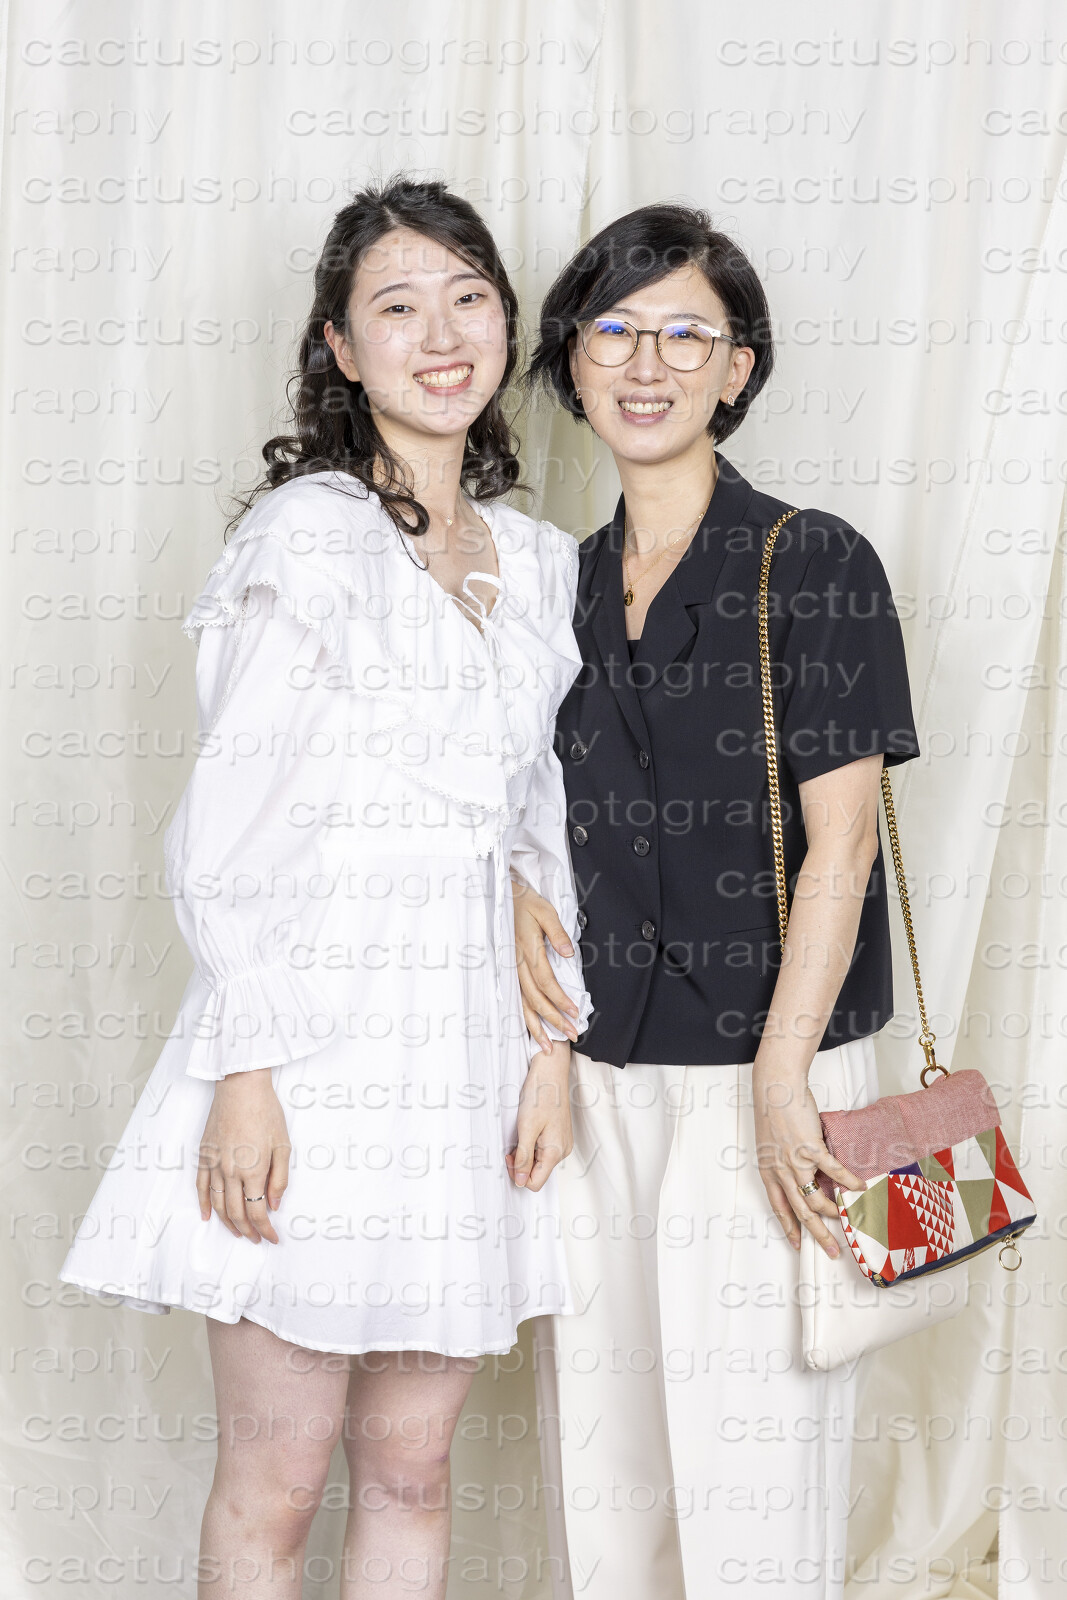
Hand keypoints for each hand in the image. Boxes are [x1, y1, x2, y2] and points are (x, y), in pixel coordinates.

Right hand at [196, 1068, 290, 1243]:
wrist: (240, 1086)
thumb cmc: (265, 1111)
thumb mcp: (283, 1145)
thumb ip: (279, 1178)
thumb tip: (275, 1204)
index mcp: (254, 1170)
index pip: (258, 1211)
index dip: (265, 1230)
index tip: (272, 1238)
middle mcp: (232, 1172)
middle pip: (237, 1213)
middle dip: (248, 1231)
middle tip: (257, 1239)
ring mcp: (215, 1164)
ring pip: (218, 1204)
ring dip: (227, 1223)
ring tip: (237, 1232)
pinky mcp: (205, 1156)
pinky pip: (201, 1186)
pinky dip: (204, 1204)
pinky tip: (207, 1216)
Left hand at [506, 1040, 572, 1192]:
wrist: (550, 1072)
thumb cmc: (541, 1095)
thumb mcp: (527, 1128)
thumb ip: (523, 1157)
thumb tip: (520, 1181)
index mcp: (555, 1152)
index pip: (535, 1182)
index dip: (518, 1175)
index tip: (508, 1157)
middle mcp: (562, 1150)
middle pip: (537, 1172)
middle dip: (521, 1163)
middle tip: (511, 1144)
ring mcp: (562, 1142)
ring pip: (539, 1161)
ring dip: (525, 1152)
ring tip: (521, 1133)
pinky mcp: (558, 1134)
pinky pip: (543, 1149)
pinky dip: (532, 1144)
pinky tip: (528, 1129)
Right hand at [511, 876, 579, 1048]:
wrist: (500, 898)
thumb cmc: (525, 903)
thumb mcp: (545, 910)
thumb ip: (557, 932)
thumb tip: (568, 951)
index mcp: (528, 950)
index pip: (546, 981)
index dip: (560, 999)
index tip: (575, 1013)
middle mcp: (517, 965)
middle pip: (536, 999)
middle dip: (553, 1020)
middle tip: (572, 1035)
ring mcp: (510, 971)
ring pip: (522, 1004)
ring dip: (536, 1027)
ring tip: (549, 1047)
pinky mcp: (508, 972)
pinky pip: (515, 999)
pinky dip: (523, 1017)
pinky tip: (531, 1030)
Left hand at [751, 1060, 864, 1259]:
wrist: (775, 1087)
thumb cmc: (773, 1110)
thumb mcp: (771, 1143)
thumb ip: (785, 1161)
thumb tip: (805, 1172)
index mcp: (768, 1171)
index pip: (779, 1207)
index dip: (789, 1227)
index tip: (796, 1244)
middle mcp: (779, 1171)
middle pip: (800, 1212)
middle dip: (817, 1235)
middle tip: (832, 1251)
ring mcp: (795, 1162)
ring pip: (815, 1200)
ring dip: (834, 1213)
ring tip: (848, 1219)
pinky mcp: (810, 1149)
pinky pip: (833, 1172)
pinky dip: (848, 1181)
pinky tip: (860, 1188)